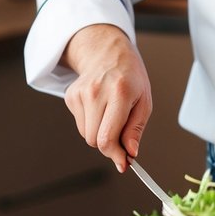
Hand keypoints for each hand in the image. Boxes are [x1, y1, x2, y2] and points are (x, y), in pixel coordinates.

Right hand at [62, 24, 152, 172]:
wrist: (108, 52)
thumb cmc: (130, 77)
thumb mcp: (144, 101)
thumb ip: (136, 129)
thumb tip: (130, 153)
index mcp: (119, 93)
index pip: (107, 137)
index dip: (115, 155)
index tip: (124, 163)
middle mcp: (96, 92)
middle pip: (95, 140)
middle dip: (109, 145)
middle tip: (122, 138)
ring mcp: (80, 93)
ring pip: (86, 135)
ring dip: (100, 133)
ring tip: (111, 114)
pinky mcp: (70, 96)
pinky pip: (80, 125)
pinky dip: (91, 123)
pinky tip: (100, 107)